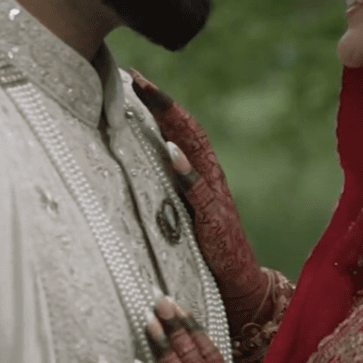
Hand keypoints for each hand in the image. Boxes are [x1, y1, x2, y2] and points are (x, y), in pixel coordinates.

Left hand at [130, 70, 270, 326]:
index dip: (160, 103)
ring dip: (175, 125)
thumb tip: (123, 171)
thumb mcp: (179, 215)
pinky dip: (186, 170)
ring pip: (196, 151)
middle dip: (164, 103)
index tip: (135, 78)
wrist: (239, 284)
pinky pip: (200, 191)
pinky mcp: (215, 220)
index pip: (181, 129)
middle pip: (188, 130)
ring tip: (156, 101)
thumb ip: (162, 191)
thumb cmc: (204, 250)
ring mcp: (214, 196)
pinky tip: (171, 153)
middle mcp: (210, 177)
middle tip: (139, 78)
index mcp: (200, 173)